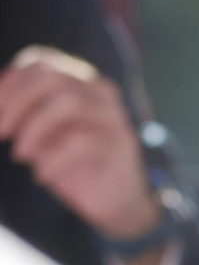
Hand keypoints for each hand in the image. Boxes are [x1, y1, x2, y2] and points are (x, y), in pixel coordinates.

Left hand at [0, 46, 156, 240]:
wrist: (115, 201)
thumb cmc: (71, 164)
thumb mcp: (39, 134)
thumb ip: (21, 114)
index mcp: (80, 82)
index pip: (41, 62)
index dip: (11, 83)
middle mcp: (101, 93)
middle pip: (53, 78)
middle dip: (18, 103)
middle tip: (2, 132)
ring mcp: (114, 117)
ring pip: (69, 103)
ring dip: (34, 129)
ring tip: (19, 155)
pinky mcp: (121, 145)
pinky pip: (81, 143)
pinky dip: (53, 160)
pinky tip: (42, 176)